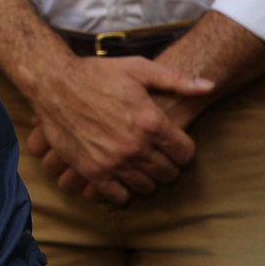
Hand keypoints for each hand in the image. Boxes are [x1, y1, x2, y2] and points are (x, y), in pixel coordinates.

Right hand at [24, 55, 209, 204]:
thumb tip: (209, 86)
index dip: (184, 150)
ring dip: (148, 179)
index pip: (185, 153)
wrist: (55, 83)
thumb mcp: (139, 68)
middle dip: (168, 166)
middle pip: (168, 173)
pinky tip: (121, 178)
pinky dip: (124, 191)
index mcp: (151, 122)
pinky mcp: (92, 171)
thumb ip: (177, 79)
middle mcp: (135, 147)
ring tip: (141, 167)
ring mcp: (113, 162)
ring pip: (146, 187)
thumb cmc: (98, 73)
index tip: (175, 146)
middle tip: (160, 158)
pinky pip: (118, 196)